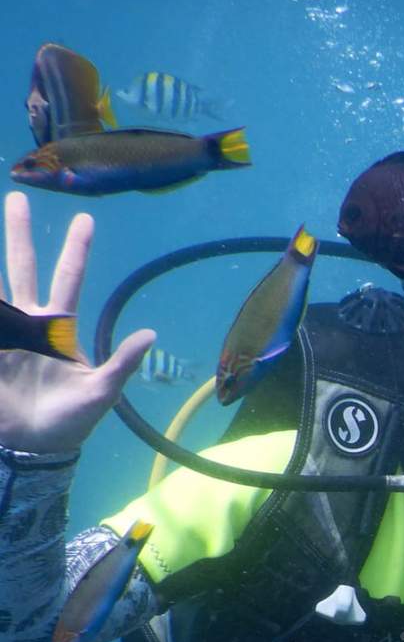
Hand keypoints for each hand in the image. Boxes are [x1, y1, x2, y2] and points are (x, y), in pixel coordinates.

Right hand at [0, 192, 153, 453]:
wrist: (35, 447)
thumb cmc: (71, 421)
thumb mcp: (102, 392)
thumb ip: (122, 362)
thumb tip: (151, 333)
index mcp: (60, 328)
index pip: (69, 279)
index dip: (77, 250)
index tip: (86, 219)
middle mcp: (30, 322)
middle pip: (24, 267)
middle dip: (20, 233)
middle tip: (17, 194)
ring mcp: (5, 333)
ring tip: (6, 210)